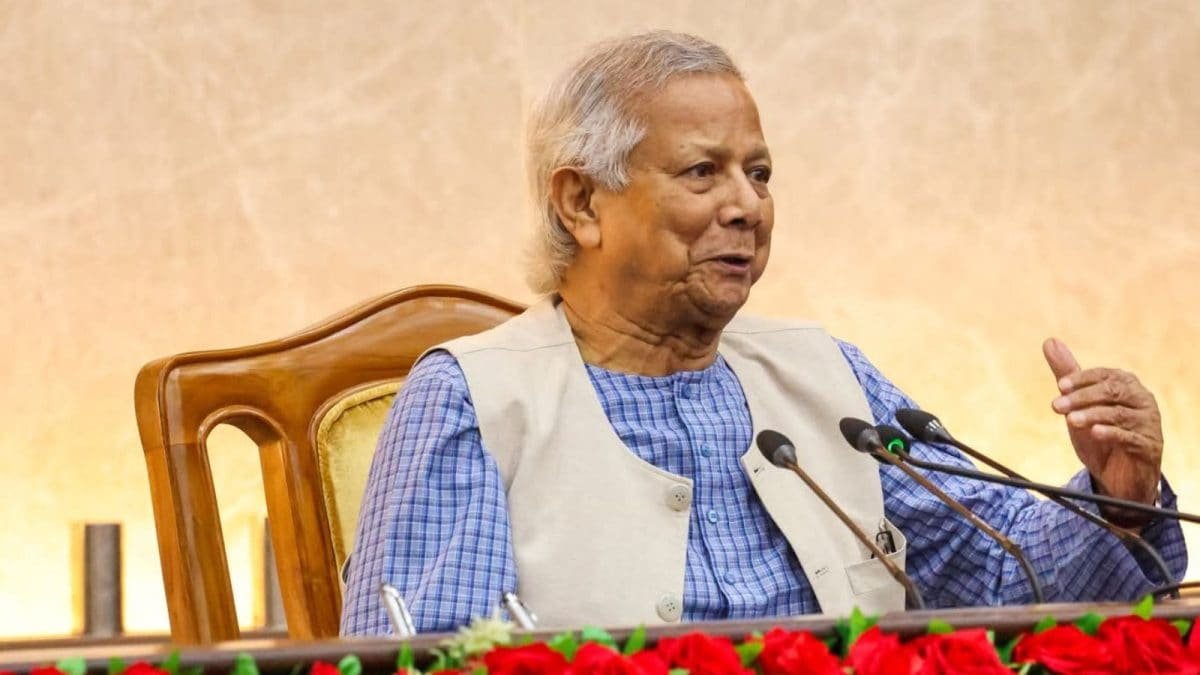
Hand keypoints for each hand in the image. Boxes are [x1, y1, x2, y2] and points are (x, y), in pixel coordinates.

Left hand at [1042, 338, 1162, 507]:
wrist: (1116, 476)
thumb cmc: (1098, 433)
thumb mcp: (1078, 403)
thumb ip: (1067, 374)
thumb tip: (1050, 341)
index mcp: (1127, 385)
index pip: (1106, 375)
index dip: (1082, 379)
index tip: (1060, 386)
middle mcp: (1142, 400)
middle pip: (1114, 391)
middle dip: (1083, 397)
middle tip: (1057, 406)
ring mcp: (1148, 424)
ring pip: (1120, 414)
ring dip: (1092, 415)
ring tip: (1071, 420)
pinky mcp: (1149, 447)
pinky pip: (1130, 437)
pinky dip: (1111, 433)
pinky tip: (1094, 433)